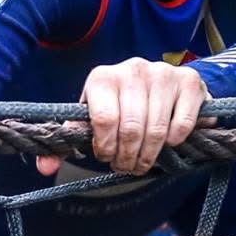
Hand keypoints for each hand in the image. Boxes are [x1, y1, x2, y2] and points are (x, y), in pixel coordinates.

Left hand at [80, 58, 207, 175]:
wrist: (161, 83)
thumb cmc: (121, 105)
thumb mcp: (93, 117)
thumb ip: (70, 139)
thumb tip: (46, 166)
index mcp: (103, 77)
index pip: (104, 120)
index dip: (106, 147)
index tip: (107, 156)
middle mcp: (133, 69)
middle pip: (131, 129)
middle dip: (127, 157)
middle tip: (126, 166)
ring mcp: (163, 73)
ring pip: (156, 130)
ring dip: (149, 155)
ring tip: (143, 161)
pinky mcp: (189, 81)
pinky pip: (181, 124)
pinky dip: (175, 141)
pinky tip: (168, 141)